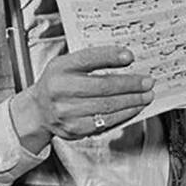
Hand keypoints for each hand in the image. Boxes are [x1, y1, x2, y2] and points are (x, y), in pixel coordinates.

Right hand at [9, 46, 152, 151]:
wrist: (38, 111)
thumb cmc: (57, 84)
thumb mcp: (67, 64)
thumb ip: (91, 60)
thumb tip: (125, 59)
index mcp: (60, 68)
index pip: (88, 59)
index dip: (111, 57)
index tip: (130, 57)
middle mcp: (61, 90)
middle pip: (103, 86)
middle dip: (130, 85)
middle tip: (147, 82)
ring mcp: (67, 112)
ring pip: (107, 106)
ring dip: (131, 101)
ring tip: (145, 96)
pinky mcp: (75, 129)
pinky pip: (105, 122)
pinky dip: (123, 115)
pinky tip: (133, 109)